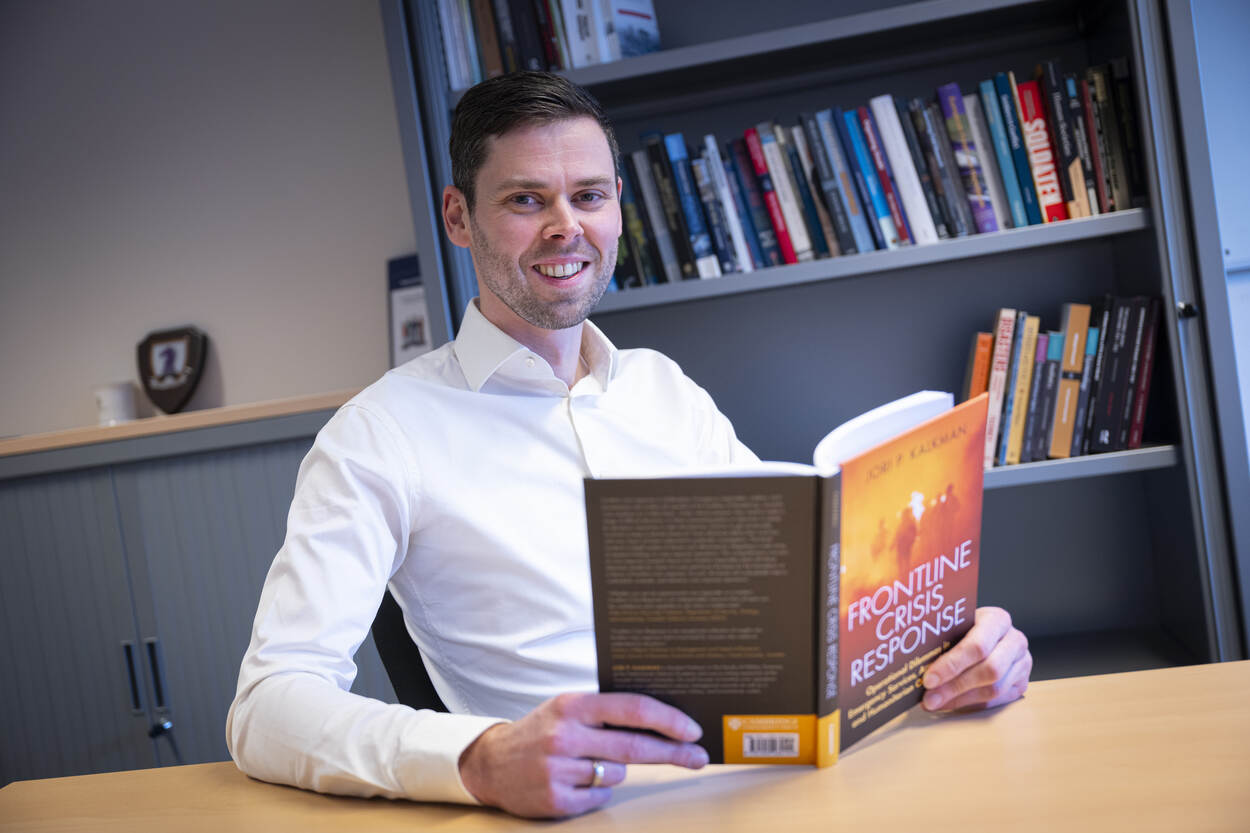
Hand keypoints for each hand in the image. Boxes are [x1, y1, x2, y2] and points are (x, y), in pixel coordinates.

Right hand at [458, 692, 707, 817]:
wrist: (491, 763)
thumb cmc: (540, 731)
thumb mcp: (568, 708)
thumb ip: (606, 712)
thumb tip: (661, 720)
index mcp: (573, 705)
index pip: (631, 709)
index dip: (667, 720)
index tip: (692, 730)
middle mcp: (565, 734)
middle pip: (634, 746)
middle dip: (673, 752)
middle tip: (698, 757)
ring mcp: (559, 768)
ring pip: (617, 774)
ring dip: (615, 771)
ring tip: (589, 763)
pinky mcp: (555, 798)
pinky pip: (600, 796)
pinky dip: (597, 790)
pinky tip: (576, 781)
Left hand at [921, 606, 1030, 711]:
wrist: (990, 631)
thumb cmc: (966, 627)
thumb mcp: (957, 624)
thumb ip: (943, 639)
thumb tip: (915, 662)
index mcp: (997, 620)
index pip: (977, 646)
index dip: (952, 664)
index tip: (928, 679)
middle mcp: (1015, 640)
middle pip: (989, 670)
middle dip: (955, 686)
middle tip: (929, 697)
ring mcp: (1022, 663)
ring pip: (994, 689)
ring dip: (960, 699)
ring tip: (934, 702)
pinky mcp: (1021, 683)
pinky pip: (997, 700)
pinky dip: (969, 704)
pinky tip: (949, 703)